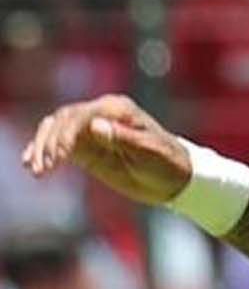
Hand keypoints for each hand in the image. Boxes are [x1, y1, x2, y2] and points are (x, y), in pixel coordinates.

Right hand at [22, 94, 189, 204]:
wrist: (177, 179)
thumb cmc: (169, 164)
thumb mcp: (151, 154)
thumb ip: (124, 139)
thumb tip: (95, 125)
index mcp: (118, 110)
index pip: (83, 115)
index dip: (68, 134)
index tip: (59, 156)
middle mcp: (102, 113)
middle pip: (64, 119)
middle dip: (51, 142)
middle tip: (45, 167)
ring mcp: (92, 128)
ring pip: (56, 129)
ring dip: (42, 146)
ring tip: (36, 169)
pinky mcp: (87, 145)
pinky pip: (58, 143)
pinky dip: (43, 151)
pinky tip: (31, 164)